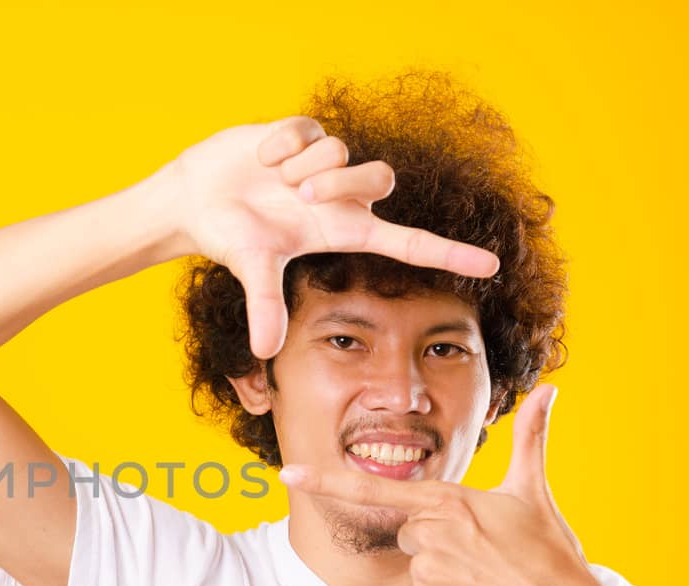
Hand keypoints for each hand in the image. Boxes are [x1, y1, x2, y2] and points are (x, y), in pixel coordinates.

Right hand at [159, 116, 501, 359]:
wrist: (196, 197)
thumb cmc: (230, 236)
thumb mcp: (250, 269)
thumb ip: (265, 306)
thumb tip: (266, 351)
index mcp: (343, 231)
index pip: (408, 244)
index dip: (449, 254)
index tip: (492, 267)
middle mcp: (342, 197)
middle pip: (381, 179)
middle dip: (339, 183)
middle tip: (298, 195)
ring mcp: (326, 162)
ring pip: (343, 151)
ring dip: (303, 166)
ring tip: (272, 179)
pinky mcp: (306, 132)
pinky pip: (307, 130)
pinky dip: (278, 146)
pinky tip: (260, 158)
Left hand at [276, 384, 610, 585]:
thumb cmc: (549, 552)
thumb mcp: (533, 490)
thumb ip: (530, 438)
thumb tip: (549, 389)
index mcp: (448, 500)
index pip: (375, 488)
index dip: (326, 481)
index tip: (288, 474)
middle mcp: (432, 533)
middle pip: (409, 530)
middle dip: (437, 539)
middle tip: (481, 549)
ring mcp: (428, 570)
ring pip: (417, 563)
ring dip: (443, 570)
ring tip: (485, 574)